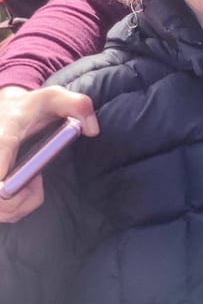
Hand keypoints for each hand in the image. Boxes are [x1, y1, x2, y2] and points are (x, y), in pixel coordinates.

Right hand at [0, 85, 98, 221]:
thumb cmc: (32, 107)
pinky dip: (13, 207)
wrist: (8, 109)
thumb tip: (91, 130)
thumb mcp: (56, 96)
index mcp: (2, 137)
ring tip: (33, 182)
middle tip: (37, 182)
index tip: (34, 179)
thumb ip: (78, 105)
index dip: (7, 186)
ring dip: (19, 204)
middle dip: (21, 200)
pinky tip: (23, 186)